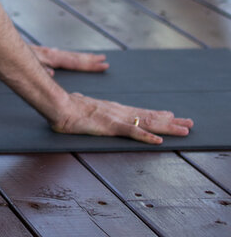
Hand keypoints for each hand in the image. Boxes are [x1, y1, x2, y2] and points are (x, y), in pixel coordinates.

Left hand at [29, 45, 108, 75]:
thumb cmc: (7, 56)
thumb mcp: (21, 63)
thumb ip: (36, 67)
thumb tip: (52, 73)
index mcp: (48, 57)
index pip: (73, 61)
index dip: (89, 65)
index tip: (104, 65)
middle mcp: (47, 53)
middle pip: (72, 56)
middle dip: (89, 59)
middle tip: (104, 60)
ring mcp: (41, 52)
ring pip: (64, 54)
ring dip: (78, 57)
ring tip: (90, 58)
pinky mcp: (34, 52)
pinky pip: (54, 54)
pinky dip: (62, 56)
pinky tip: (59, 55)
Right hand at [51, 91, 192, 144]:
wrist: (57, 106)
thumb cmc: (65, 109)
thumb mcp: (82, 110)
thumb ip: (88, 110)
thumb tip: (83, 108)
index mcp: (113, 109)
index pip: (139, 112)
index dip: (157, 114)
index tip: (171, 114)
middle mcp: (119, 112)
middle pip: (150, 116)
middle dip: (171, 121)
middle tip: (189, 122)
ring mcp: (116, 118)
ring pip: (147, 123)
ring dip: (168, 127)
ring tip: (184, 130)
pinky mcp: (111, 126)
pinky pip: (132, 132)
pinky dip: (147, 136)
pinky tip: (159, 140)